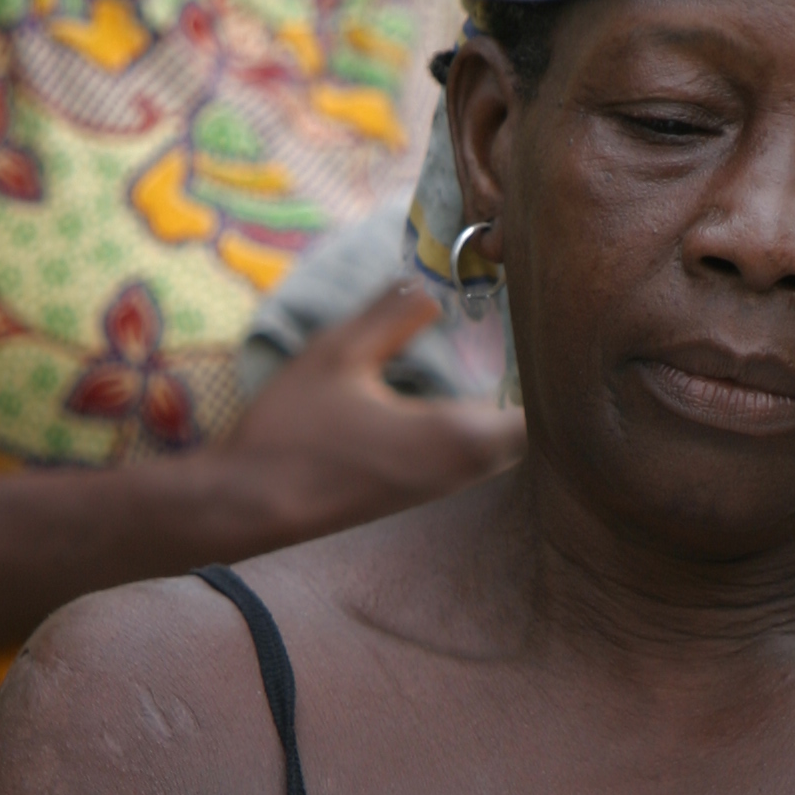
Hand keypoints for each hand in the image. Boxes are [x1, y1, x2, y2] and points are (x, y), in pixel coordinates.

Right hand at [228, 282, 522, 533]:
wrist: (246, 509)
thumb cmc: (292, 434)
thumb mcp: (337, 355)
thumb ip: (392, 315)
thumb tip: (431, 285)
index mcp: (459, 437)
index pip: (541, 407)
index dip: (548, 367)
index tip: (540, 324)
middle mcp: (464, 471)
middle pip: (527, 427)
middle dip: (527, 382)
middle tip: (519, 330)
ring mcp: (443, 490)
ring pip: (500, 445)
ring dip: (502, 405)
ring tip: (494, 351)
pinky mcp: (420, 496)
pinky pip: (471, 455)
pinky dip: (476, 423)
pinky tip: (453, 388)